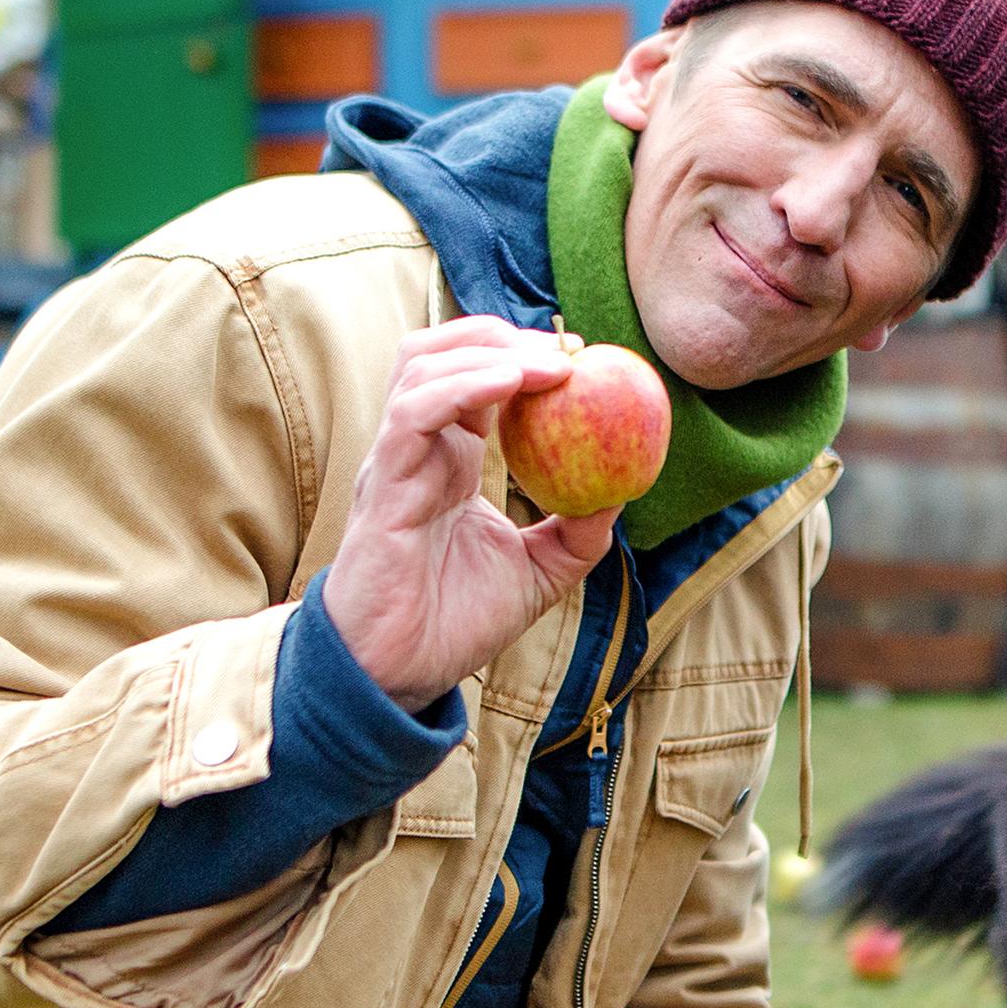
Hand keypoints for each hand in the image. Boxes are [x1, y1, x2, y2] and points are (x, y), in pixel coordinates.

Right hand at [317, 317, 619, 712]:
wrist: (398, 675)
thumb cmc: (454, 624)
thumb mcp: (538, 574)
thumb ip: (576, 533)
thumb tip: (623, 491)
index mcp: (448, 460)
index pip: (473, 375)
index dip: (521, 351)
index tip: (581, 356)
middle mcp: (417, 449)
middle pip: (440, 350)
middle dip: (501, 333)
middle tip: (564, 349)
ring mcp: (395, 461)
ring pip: (420, 366)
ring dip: (488, 350)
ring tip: (547, 364)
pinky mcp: (383, 485)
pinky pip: (414, 414)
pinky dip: (463, 385)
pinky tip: (511, 383)